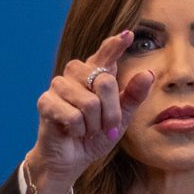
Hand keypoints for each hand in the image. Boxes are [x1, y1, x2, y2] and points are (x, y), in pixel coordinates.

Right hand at [26, 30, 157, 193]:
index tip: (128, 34)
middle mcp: (75, 75)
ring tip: (86, 129)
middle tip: (105, 127)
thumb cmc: (94, 136)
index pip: (105, 55)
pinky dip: (78, 130)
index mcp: (95, 75)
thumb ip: (133, 96)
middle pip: (104, 82)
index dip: (115, 45)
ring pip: (89, 102)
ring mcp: (58, 86)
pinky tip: (71, 132)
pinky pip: (73, 116)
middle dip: (111, 112)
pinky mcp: (45, 102)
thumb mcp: (121, 118)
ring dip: (93, 124)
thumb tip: (148, 73)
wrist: (71, 159)